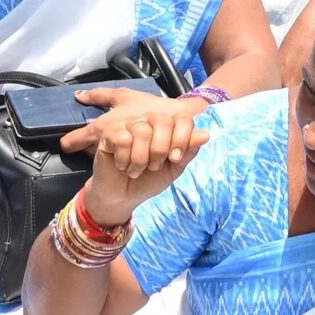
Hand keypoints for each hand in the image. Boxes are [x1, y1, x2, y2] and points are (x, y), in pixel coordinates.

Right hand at [67, 89, 209, 225]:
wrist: (124, 197)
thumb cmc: (150, 180)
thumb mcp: (174, 167)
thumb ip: (188, 150)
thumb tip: (205, 134)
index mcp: (167, 126)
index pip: (182, 118)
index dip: (182, 138)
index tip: (176, 158)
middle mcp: (148, 120)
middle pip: (162, 120)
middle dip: (160, 150)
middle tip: (153, 166)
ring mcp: (128, 124)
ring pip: (142, 131)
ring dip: (141, 158)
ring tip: (136, 169)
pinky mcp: (109, 133)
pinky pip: (122, 139)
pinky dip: (125, 158)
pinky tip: (122, 165)